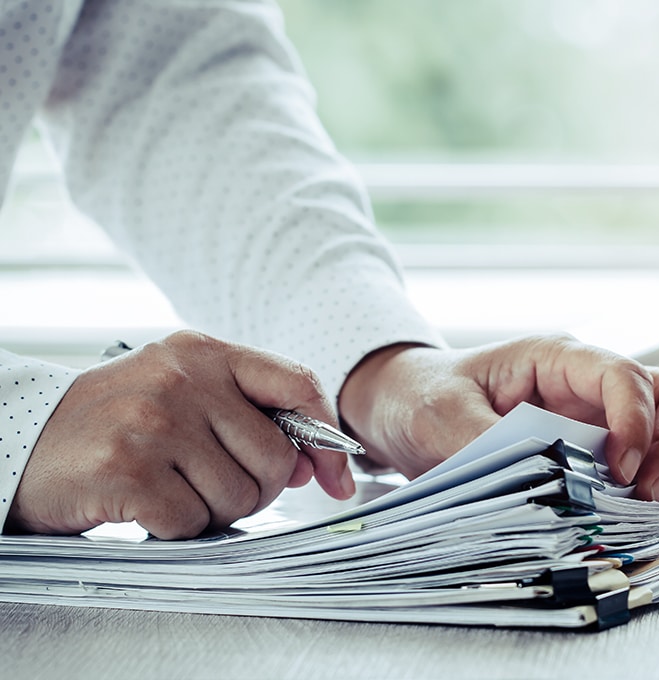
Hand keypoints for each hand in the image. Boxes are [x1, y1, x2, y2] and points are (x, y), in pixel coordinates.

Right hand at [8, 331, 353, 538]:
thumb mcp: (182, 394)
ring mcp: (155, 422)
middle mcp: (182, 379)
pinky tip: (147, 507)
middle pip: (276, 457)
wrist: (22, 442)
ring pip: (240, 496)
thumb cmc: (115, 423)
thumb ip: (248, 416)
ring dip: (212, 511)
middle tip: (210, 487)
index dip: (326, 437)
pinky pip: (194, 522)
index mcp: (203, 352)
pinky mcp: (129, 470)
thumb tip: (313, 463)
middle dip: (255, 489)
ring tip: (171, 490)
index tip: (334, 477)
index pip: (297, 383)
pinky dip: (176, 529)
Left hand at [338, 334, 658, 502]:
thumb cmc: (423, 398)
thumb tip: (547, 490)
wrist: (405, 403)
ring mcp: (602, 409)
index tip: (625, 474)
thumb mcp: (442, 418)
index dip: (637, 423)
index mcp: (557, 359)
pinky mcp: (603, 440)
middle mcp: (591, 381)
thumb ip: (488, 445)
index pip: (622, 376)